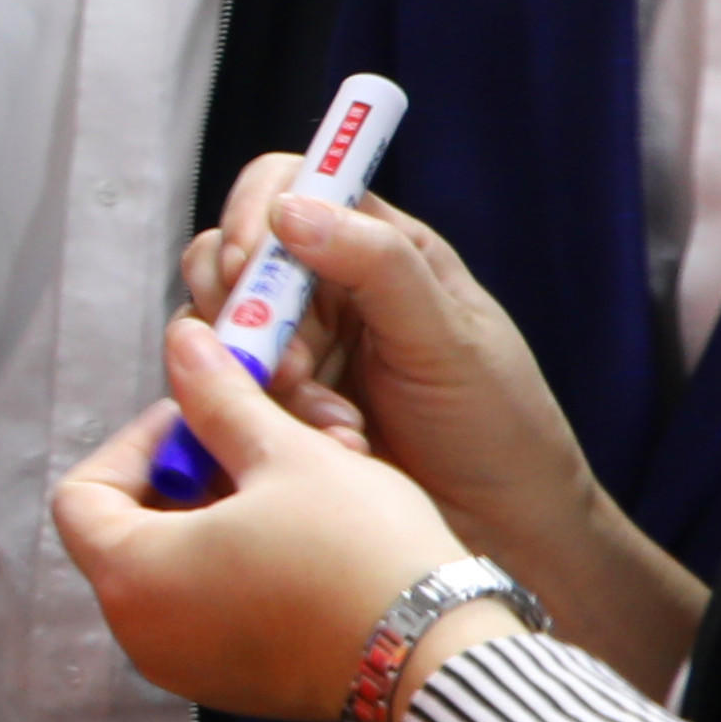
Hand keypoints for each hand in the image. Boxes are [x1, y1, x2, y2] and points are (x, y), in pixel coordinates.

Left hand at [50, 316, 476, 721]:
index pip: (82, 494)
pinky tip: (308, 533)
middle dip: (190, 475)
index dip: (137, 443)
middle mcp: (140, 634)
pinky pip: (211, 608)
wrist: (437, 655)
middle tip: (255, 443)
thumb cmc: (357, 550)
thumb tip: (182, 344)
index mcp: (130, 577)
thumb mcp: (285, 454)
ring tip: (297, 481)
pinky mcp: (235, 684)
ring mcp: (186, 667)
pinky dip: (240, 564)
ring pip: (176, 567)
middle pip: (128, 530)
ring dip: (224, 514)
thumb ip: (218, 398)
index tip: (200, 419)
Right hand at [182, 160, 607, 580]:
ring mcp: (294, 352)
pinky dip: (259, 418)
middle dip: (245, 310)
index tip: (252, 263)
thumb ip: (377, 263)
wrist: (504, 535)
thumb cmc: (497, 428)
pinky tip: (327, 446)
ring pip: (217, 329)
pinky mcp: (271, 410)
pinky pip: (221, 393)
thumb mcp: (446, 337)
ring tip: (327, 420)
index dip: (257, 212)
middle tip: (286, 364)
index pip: (290, 186)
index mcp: (378, 249)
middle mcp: (326, 292)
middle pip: (232, 257)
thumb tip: (294, 207)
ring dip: (256, 374)